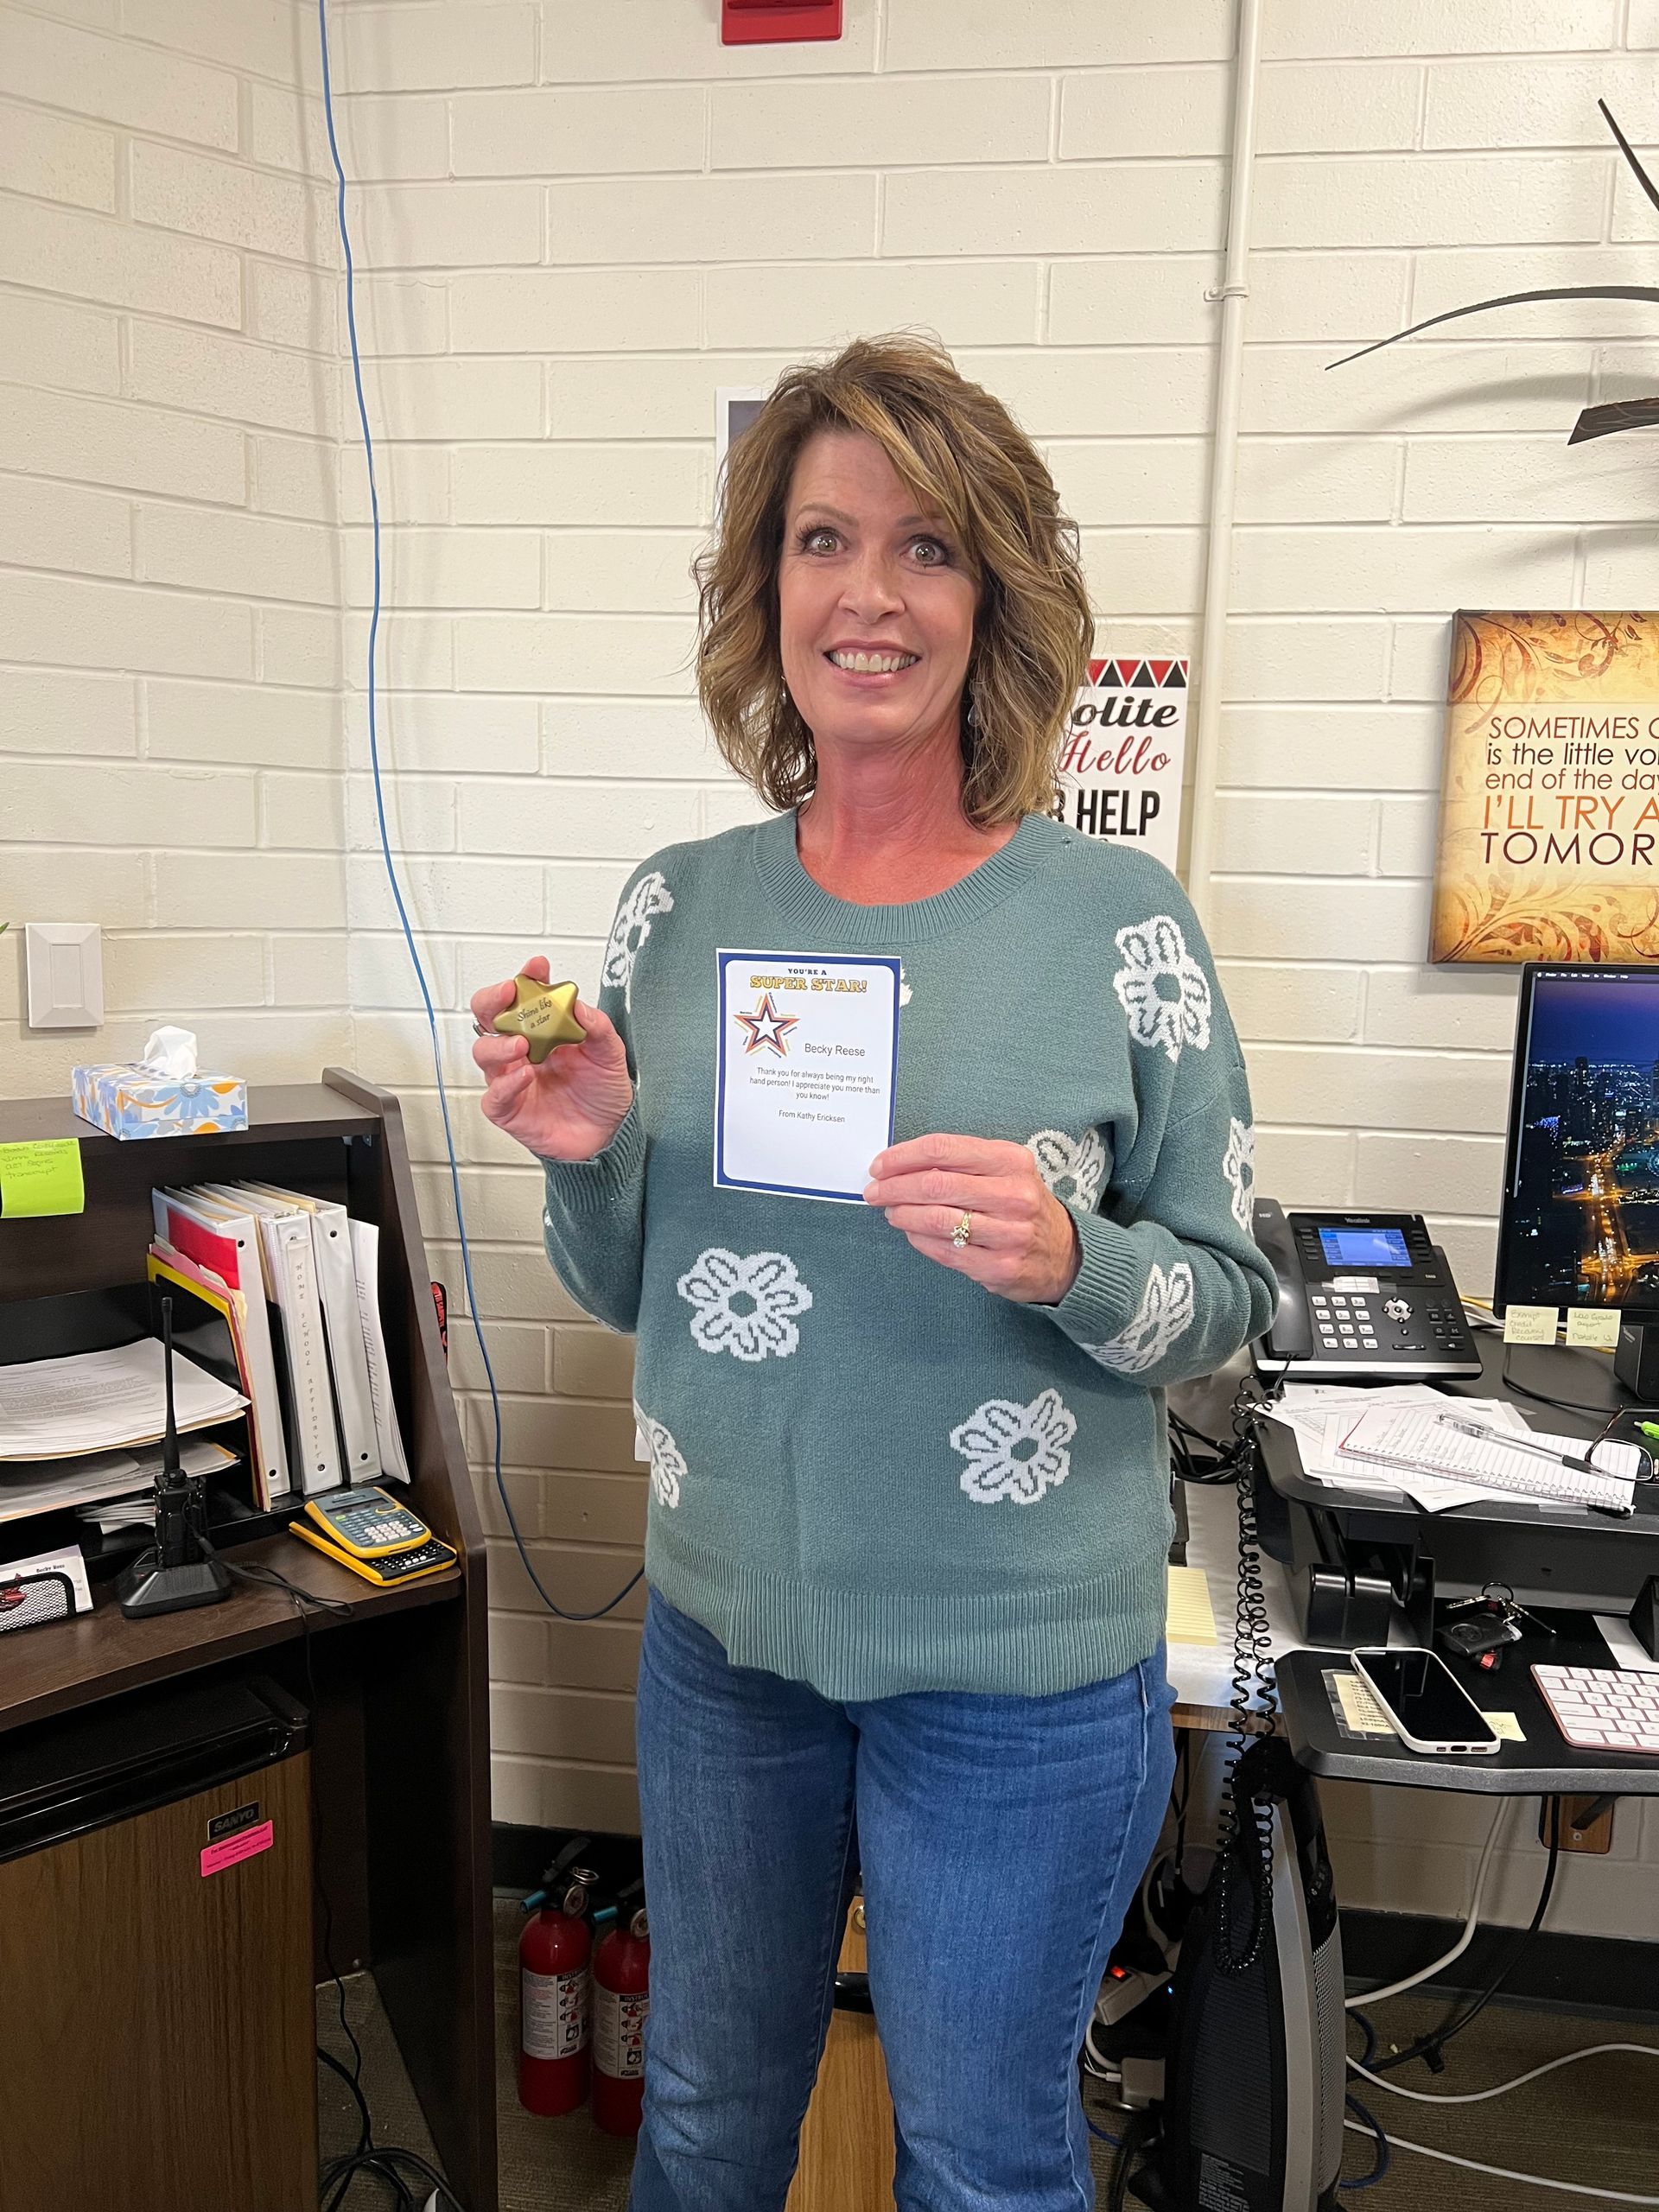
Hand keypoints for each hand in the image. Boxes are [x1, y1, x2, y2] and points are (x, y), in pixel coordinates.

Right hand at [470, 957, 633, 1162]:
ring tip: (522, 1043)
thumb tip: (578, 1004)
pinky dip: (505, 1084)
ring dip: (498, 1044)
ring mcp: (511, 1078)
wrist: (608, 1133)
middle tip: (510, 994)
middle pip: (488, 1018)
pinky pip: (494, 1096)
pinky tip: (525, 1075)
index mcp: (541, 1029)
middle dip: (492, 1000)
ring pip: (484, 1053)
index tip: (537, 967)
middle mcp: (521, 1050)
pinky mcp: (509, 1109)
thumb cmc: (602, 1090)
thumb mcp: (610, 1053)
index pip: (521, 996)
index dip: (525, 978)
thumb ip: (597, 1027)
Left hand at [863, 1133, 1081, 1305]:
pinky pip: (945, 1250)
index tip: (880, 1165)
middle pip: (935, 1183)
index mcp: (1011, 1162)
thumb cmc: (1020, 1206)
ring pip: (936, 1219)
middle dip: (894, 1187)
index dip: (902, 1156)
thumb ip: (960, 1164)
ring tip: (891, 1211)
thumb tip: (901, 1165)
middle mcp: (1014, 1195)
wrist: (1064, 1254)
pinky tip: (911, 1232)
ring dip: (902, 1214)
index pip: (944, 1149)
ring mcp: (1008, 1233)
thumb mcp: (1005, 1172)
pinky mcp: (999, 1266)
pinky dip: (918, 1239)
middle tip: (874, 1191)